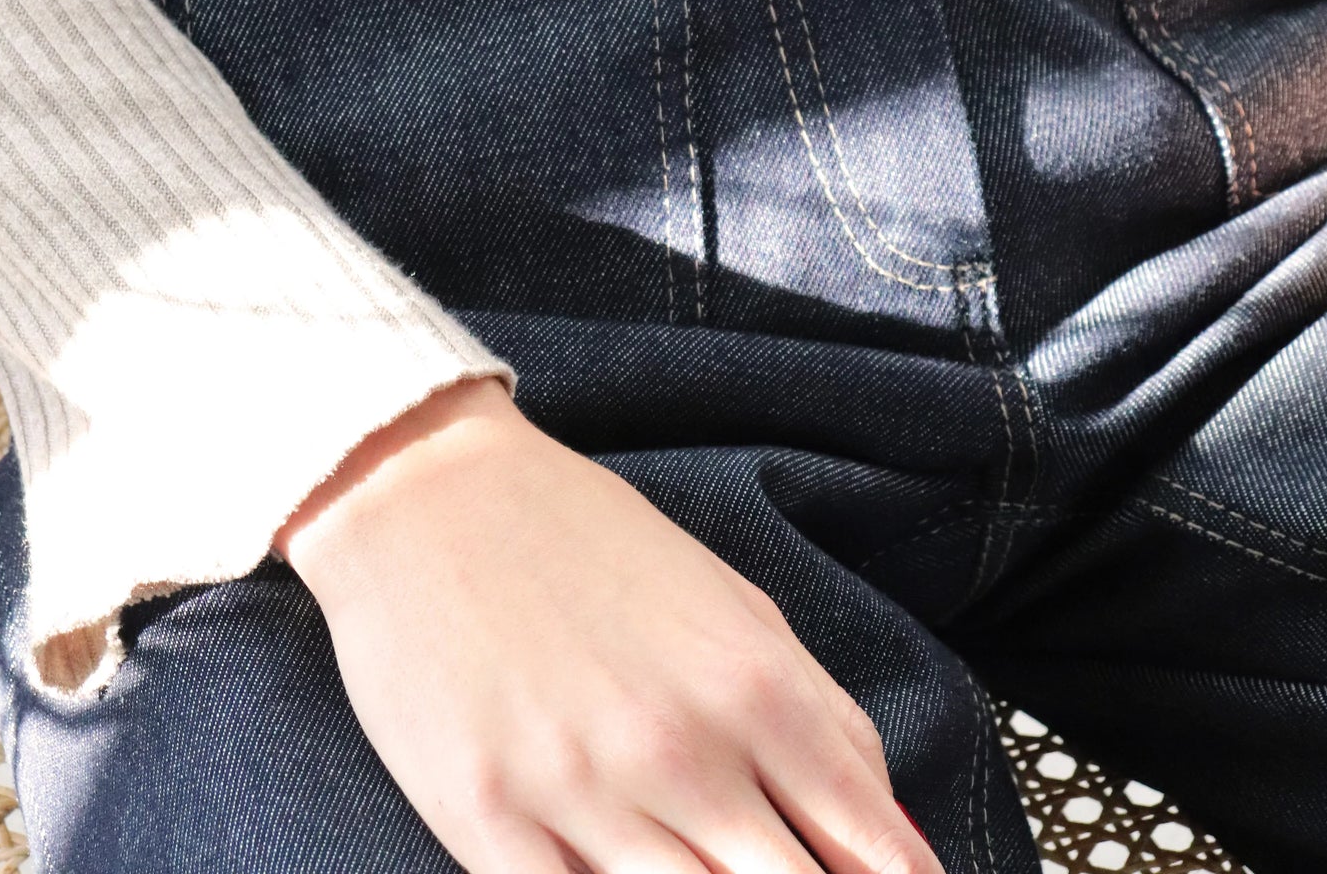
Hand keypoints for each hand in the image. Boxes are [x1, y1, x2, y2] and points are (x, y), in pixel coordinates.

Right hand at [275, 378, 940, 873]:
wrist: (427, 491)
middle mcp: (683, 748)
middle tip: (780, 870)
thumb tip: (899, 848)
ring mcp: (584, 793)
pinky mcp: (489, 824)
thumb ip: (826, 726)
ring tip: (705, 868)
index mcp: (756, 687)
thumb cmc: (586, 544)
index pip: (871, 850)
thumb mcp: (733, 609)